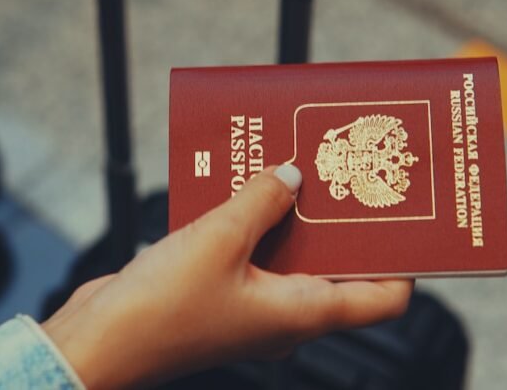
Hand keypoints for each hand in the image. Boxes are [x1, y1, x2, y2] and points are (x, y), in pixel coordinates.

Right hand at [42, 164, 411, 388]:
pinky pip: (250, 250)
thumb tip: (292, 176)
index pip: (383, 298)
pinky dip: (252, 218)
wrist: (97, 344)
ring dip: (291, 211)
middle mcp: (285, 314)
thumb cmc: (160, 312)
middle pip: (337, 265)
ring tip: (295, 162)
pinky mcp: (219, 292)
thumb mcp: (219, 239)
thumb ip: (262, 200)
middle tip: (348, 169)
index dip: (404, 260)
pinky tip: (241, 182)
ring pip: (289, 252)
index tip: (409, 218)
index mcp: (302, 313)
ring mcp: (251, 305)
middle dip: (342, 218)